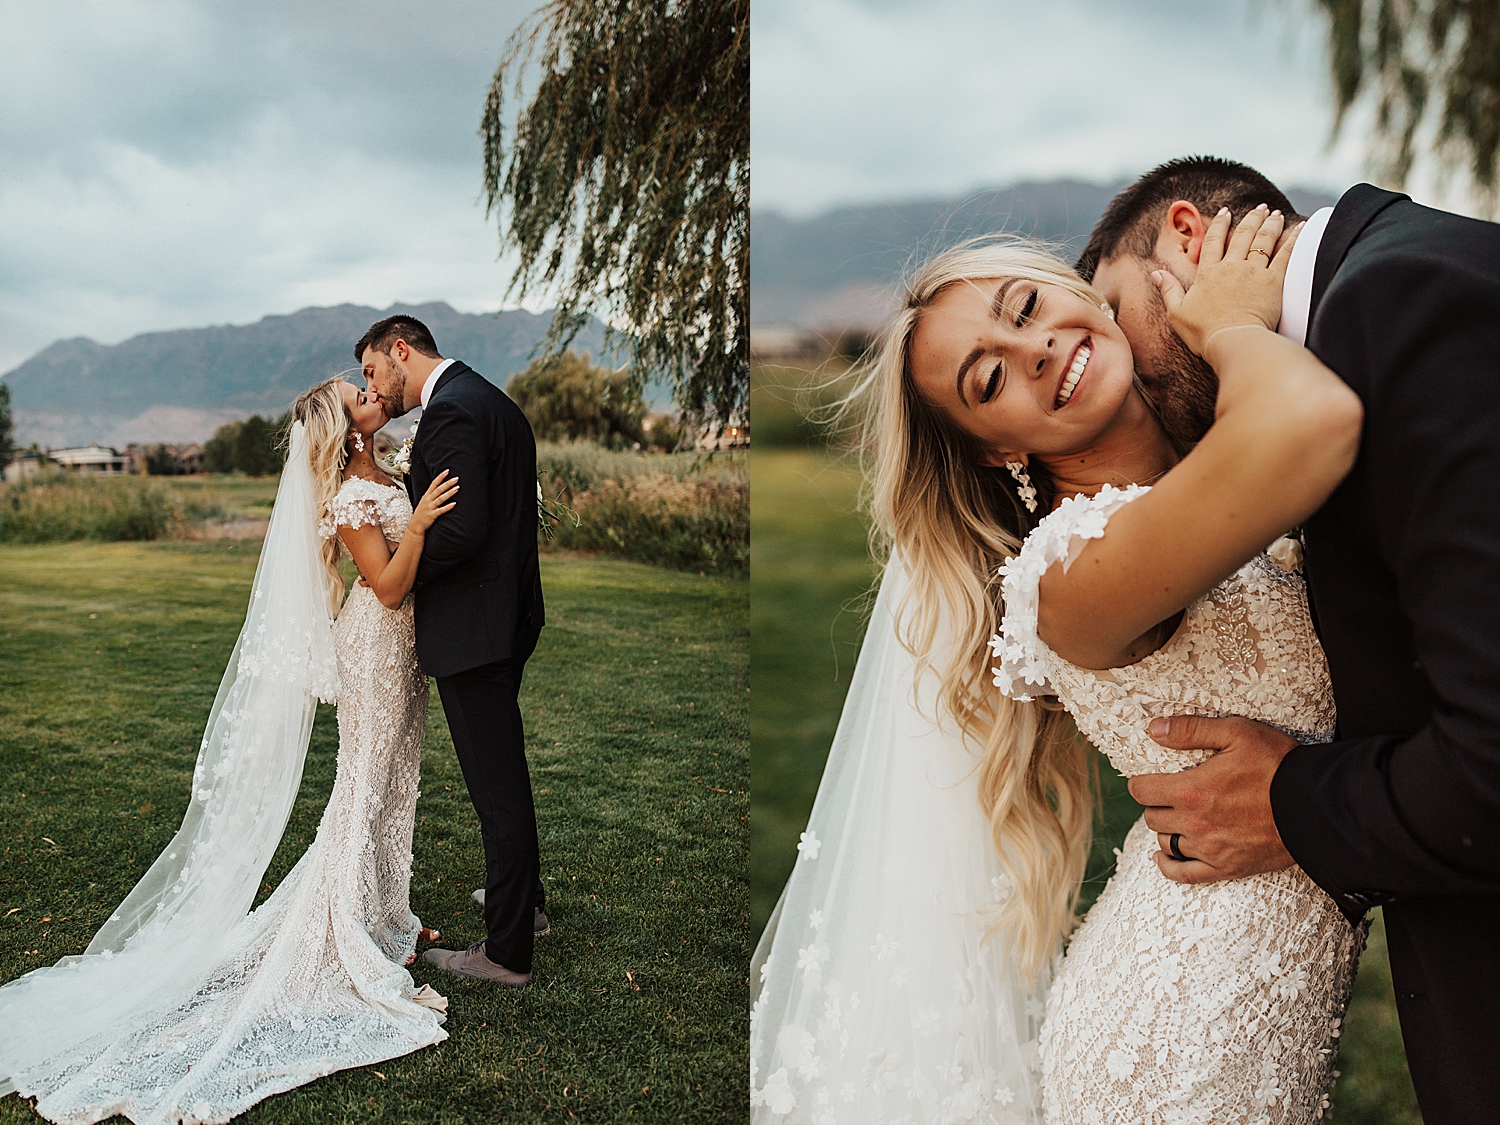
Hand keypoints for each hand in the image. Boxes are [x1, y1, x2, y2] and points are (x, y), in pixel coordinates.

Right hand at [408, 469, 458, 534]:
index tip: (447, 471)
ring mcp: (430, 507)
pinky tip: (454, 504)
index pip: (434, 483)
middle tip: (456, 478)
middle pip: (439, 489)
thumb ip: (432, 494)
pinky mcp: (432, 515)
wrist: (415, 525)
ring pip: (440, 498)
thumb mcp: (425, 501)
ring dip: (449, 493)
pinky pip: (441, 510)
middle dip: (448, 483)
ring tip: (457, 488)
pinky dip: (447, 507)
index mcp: (427, 495)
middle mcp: (428, 500)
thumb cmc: (422, 512)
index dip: (440, 477)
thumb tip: (441, 487)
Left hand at [1126, 714, 1298, 884]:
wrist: (1317, 806)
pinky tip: (1164, 857)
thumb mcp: (1237, 732)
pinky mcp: (1227, 867)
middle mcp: (1195, 823)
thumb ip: (1191, 730)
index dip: (1140, 782)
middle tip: (1171, 794)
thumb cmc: (1279, 765)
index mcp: (1192, 790)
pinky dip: (1169, 867)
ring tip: (1178, 818)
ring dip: (1166, 830)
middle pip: (1152, 817)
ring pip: (1166, 843)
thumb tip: (1154, 730)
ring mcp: (1210, 848)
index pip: (1142, 790)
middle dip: (1156, 803)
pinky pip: (1185, 874)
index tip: (1148, 778)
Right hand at [1152, 205, 1301, 357]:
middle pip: (1242, 235)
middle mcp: (1231, 267)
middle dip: (1251, 218)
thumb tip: (1155, 273)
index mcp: (1208, 273)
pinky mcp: (1273, 281)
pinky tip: (1299, 227)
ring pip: (1263, 240)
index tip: (1225, 213)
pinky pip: (1285, 255)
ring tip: (1274, 213)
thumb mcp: (1177, 312)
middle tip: (1259, 207)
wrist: (1233, 341)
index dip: (1219, 225)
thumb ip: (1168, 289)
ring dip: (1270, 224)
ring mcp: (1254, 272)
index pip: (1213, 242)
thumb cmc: (1203, 332)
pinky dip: (1293, 239)